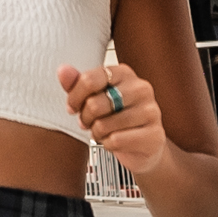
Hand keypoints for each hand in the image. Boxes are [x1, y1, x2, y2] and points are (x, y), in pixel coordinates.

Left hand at [59, 58, 174, 181]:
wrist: (141, 145)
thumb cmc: (115, 117)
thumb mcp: (93, 97)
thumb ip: (77, 83)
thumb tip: (63, 70)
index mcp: (125, 73)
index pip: (89, 79)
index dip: (74, 97)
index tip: (73, 107)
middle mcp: (141, 88)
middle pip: (95, 104)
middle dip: (85, 118)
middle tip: (89, 122)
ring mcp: (151, 111)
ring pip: (104, 125)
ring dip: (97, 133)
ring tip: (104, 132)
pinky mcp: (154, 134)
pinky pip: (116, 141)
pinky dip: (108, 145)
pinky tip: (115, 141)